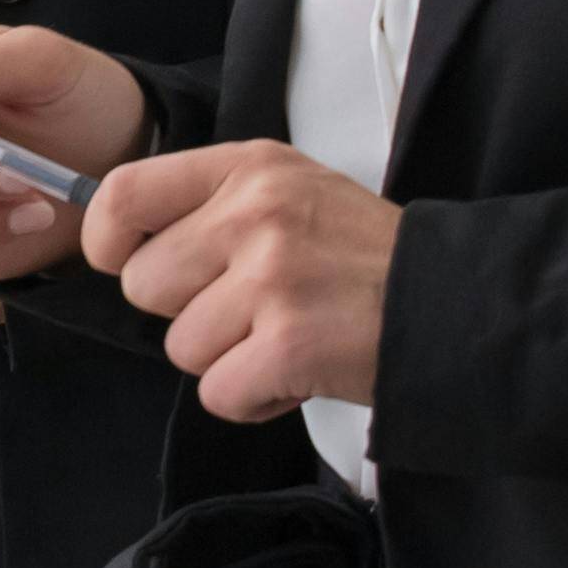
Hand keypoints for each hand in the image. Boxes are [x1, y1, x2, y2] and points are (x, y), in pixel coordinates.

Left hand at [79, 140, 399, 421]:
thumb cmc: (363, 257)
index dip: (109, 242)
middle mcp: (254, 213)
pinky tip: (296, 372)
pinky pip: (218, 394)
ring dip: (228, 359)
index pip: (122, 194)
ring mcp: (272, 278)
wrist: (458, 303)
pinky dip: (254, 398)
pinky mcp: (290, 342)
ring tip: (285, 337)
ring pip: (181, 347)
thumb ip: (212, 207)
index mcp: (248, 168)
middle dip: (188, 312)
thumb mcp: (290, 192)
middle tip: (252, 309)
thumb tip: (121, 251)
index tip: (129, 263)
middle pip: (144, 285)